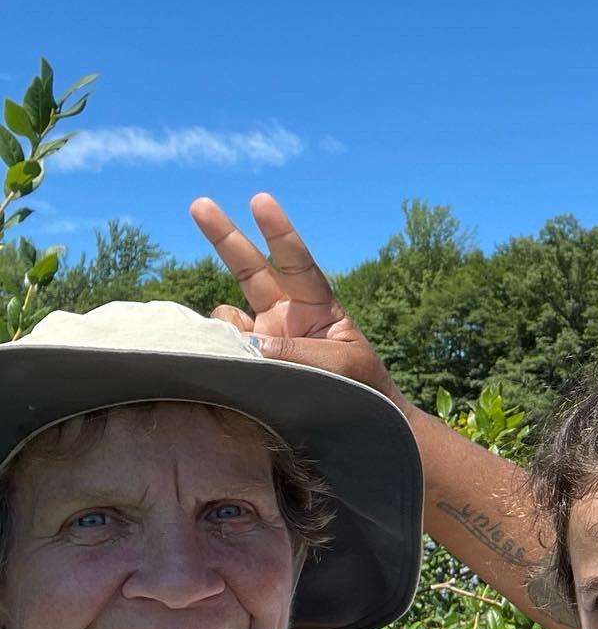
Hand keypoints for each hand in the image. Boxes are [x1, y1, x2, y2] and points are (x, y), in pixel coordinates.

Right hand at [190, 193, 408, 408]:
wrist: (366, 428)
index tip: (261, 201)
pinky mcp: (249, 368)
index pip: (298, 263)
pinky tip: (221, 367)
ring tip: (242, 356)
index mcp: (319, 307)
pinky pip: (222, 351)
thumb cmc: (364, 390)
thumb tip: (245, 344)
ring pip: (227, 319)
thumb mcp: (340, 366)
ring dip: (224, 329)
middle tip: (199, 204)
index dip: (279, 233)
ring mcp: (265, 341)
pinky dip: (215, 354)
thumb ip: (295, 352)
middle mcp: (287, 317)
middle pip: (251, 270)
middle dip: (225, 237)